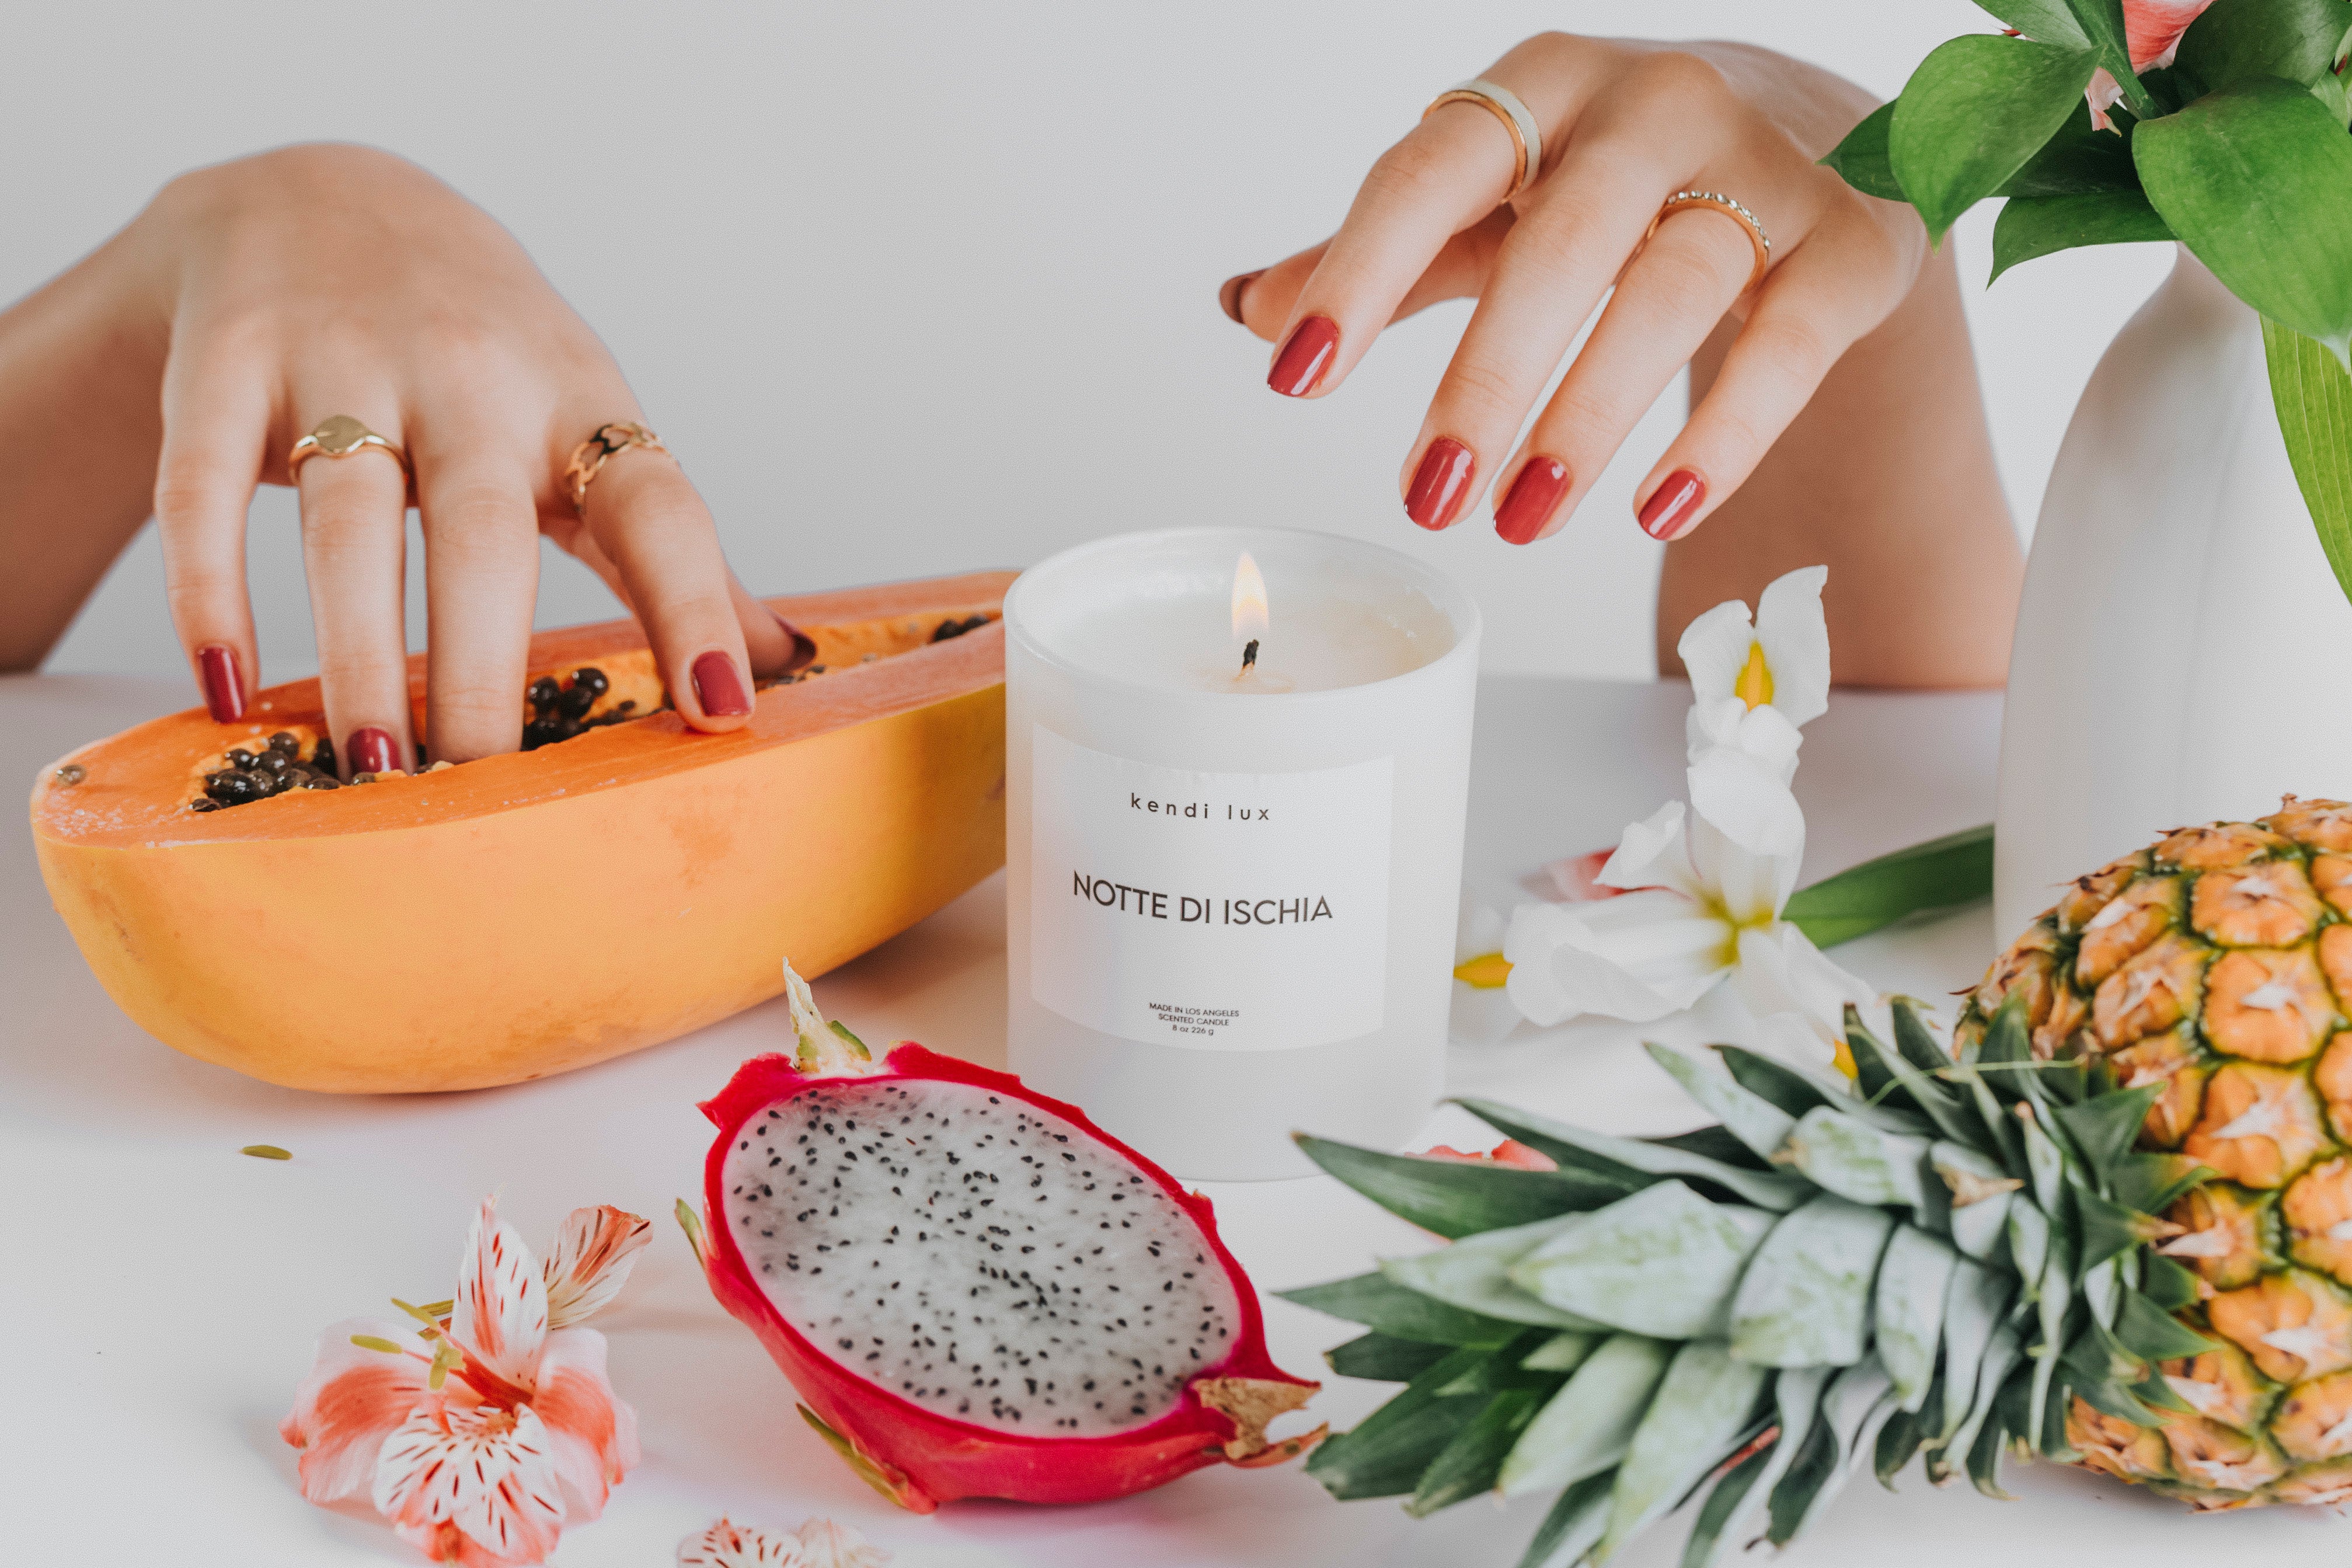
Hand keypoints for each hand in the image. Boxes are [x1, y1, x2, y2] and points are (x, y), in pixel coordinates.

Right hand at [122, 144, 808, 768]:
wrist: (318, 196)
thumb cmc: (485, 349)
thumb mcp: (587, 420)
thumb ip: (674, 548)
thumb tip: (789, 663)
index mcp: (578, 402)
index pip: (659, 510)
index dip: (696, 610)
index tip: (723, 713)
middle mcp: (472, 373)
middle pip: (483, 533)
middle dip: (482, 667)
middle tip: (477, 781)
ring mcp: (343, 356)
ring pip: (346, 518)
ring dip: (356, 653)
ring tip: (371, 766)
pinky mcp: (227, 357)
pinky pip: (204, 485)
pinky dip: (208, 590)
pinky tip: (227, 687)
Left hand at [1223, 37, 1924, 547]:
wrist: (1814, 144)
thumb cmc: (1618, 182)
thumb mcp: (1497, 200)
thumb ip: (1386, 254)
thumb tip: (1247, 307)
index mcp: (1543, 88)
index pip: (1434, 169)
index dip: (1360, 271)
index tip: (1292, 374)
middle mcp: (1655, 104)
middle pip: (1560, 241)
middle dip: (1487, 377)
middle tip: (1427, 496)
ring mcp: (1764, 167)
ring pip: (1672, 288)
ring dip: (1589, 415)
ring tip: (1520, 521)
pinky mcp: (1852, 241)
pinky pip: (1787, 341)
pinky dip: (1725, 432)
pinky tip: (1657, 508)